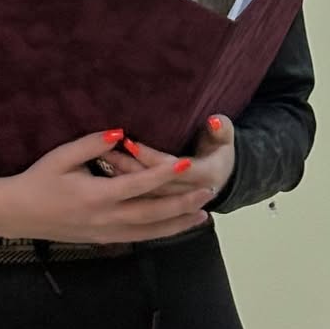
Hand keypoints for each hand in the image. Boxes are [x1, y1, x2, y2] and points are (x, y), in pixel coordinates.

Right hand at [0, 130, 212, 245]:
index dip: (162, 175)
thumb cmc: (38, 179)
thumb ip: (92, 144)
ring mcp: (104, 234)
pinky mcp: (103, 240)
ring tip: (202, 215)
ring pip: (148, 232)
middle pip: (150, 214)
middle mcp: (104, 219)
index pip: (136, 186)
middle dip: (181, 204)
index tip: (185, 164)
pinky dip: (160, 234)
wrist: (17, 214)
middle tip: (207, 192)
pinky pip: (138, 239)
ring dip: (177, 224)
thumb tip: (120, 133)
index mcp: (94, 196)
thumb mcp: (61, 156)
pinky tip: (175, 228)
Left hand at [109, 115, 235, 206]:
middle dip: (130, 168)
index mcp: (205, 175)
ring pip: (145, 195)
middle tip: (105, 150)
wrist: (220, 180)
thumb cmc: (221, 152)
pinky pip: (142, 202)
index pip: (173, 168)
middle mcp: (189, 193)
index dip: (151, 157)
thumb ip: (221, 128)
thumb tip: (213, 119)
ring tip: (104, 159)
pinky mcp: (163, 209)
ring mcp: (174, 205)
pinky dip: (126, 188)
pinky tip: (109, 173)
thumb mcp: (225, 137)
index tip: (129, 142)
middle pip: (154, 184)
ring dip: (125, 178)